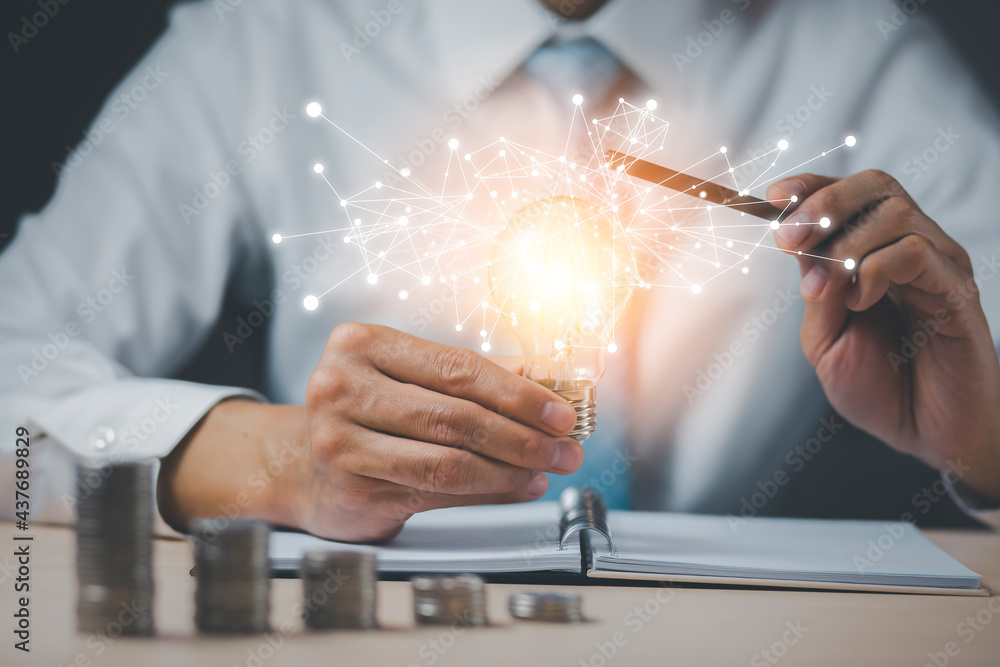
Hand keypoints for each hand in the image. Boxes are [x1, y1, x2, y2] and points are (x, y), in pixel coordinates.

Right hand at [296, 323, 581, 540]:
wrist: (298, 463)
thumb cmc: (364, 411)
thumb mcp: (408, 377)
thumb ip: (468, 376)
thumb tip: (544, 382)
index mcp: (361, 344)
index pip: (457, 367)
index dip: (518, 393)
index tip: (560, 411)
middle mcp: (342, 387)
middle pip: (456, 416)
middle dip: (523, 436)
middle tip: (564, 447)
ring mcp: (340, 441)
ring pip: (448, 462)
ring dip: (510, 470)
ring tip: (545, 469)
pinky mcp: (350, 488)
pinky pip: (435, 493)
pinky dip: (486, 492)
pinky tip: (515, 486)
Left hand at [767, 171, 999, 500]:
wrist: (928, 435)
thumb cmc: (881, 387)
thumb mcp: (826, 340)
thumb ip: (816, 294)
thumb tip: (802, 252)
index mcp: (875, 254)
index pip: (849, 196)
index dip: (812, 187)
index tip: (773, 197)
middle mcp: (909, 249)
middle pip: (876, 186)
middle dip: (824, 203)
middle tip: (789, 238)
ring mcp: (937, 266)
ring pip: (895, 212)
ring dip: (845, 244)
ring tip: (827, 288)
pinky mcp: (956, 290)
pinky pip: (916, 251)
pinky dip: (876, 268)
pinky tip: (860, 301)